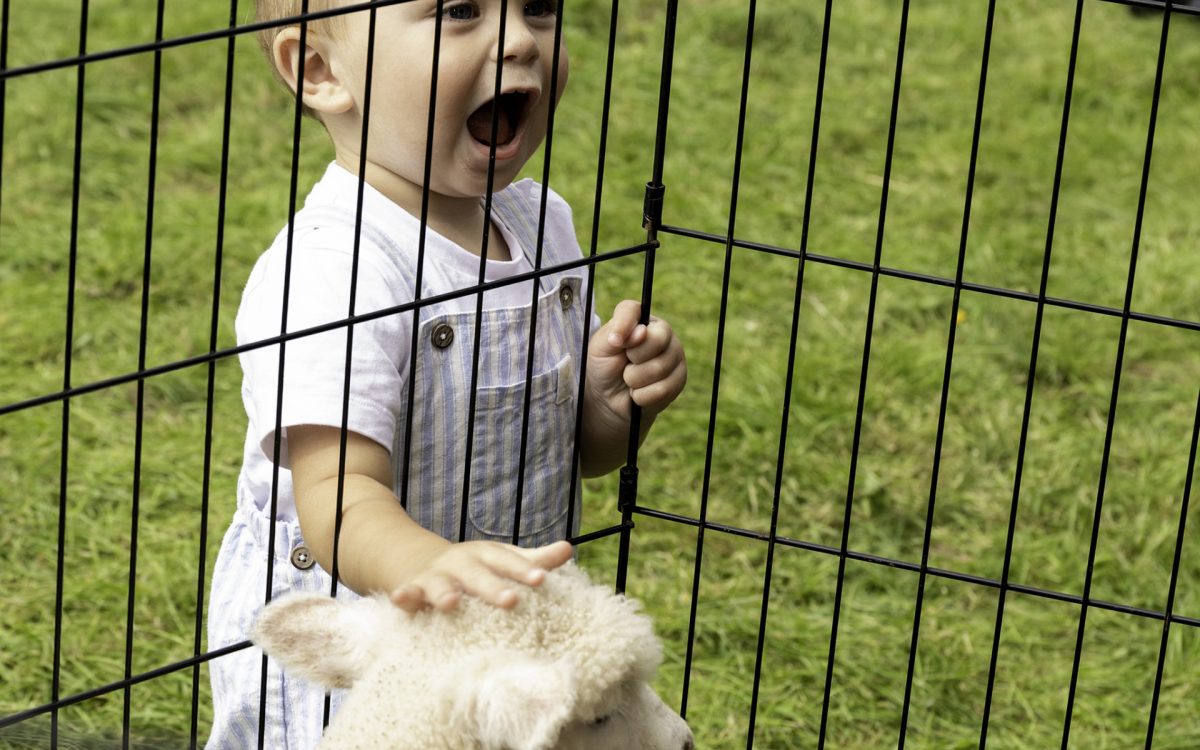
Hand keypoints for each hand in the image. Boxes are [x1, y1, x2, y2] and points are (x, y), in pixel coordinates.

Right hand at [389, 539, 572, 612]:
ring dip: (444, 593)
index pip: (508, 562)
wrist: (422, 560)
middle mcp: (462, 563)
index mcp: (487, 556)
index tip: (542, 578)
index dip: (525, 570)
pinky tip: (400, 598)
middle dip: (492, 588)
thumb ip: (535, 559)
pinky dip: (403, 595)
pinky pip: (407, 593)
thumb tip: (569, 549)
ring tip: (450, 604)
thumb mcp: (503, 559)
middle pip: (478, 575)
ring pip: (440, 584)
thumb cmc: (476, 567)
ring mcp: (436, 576)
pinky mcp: (413, 589)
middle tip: (511, 601)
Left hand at [587, 300, 686, 421]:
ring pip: (659, 368)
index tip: (614, 343)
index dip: (623, 327)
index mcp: (640, 318)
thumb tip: (641, 332)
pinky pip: (662, 389)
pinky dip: (642, 396)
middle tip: (626, 363)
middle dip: (633, 359)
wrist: (608, 398)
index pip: (633, 311)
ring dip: (635, 380)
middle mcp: (663, 332)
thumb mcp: (599, 348)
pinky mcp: (679, 379)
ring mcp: (675, 355)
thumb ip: (614, 333)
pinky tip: (639, 392)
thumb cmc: (604, 366)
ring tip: (631, 379)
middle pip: (657, 340)